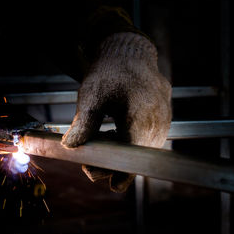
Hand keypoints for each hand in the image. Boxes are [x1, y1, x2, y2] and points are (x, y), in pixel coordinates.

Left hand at [61, 32, 171, 191]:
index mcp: (141, 116)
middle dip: (112, 164)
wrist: (130, 55)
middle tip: (88, 162)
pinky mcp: (163, 122)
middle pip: (136, 159)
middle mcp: (157, 123)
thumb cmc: (111, 72)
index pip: (132, 157)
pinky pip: (147, 142)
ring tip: (100, 142)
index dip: (118, 172)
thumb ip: (84, 123)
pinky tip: (113, 135)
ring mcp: (163, 123)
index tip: (103, 179)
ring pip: (142, 152)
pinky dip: (129, 144)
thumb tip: (70, 146)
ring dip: (120, 154)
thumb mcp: (92, 95)